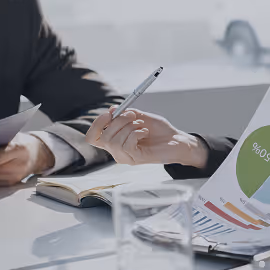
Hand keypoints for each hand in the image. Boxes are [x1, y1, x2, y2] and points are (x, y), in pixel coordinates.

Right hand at [86, 106, 207, 167]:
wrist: (177, 140)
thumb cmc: (159, 130)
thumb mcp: (140, 117)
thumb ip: (125, 113)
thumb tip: (112, 110)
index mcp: (114, 141)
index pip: (93, 137)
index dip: (97, 124)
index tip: (110, 113)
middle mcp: (117, 151)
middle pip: (104, 137)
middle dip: (118, 121)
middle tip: (133, 116)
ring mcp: (126, 157)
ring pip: (115, 141)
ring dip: (129, 127)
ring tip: (142, 126)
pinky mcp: (136, 159)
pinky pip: (127, 144)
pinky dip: (136, 133)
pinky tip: (145, 132)